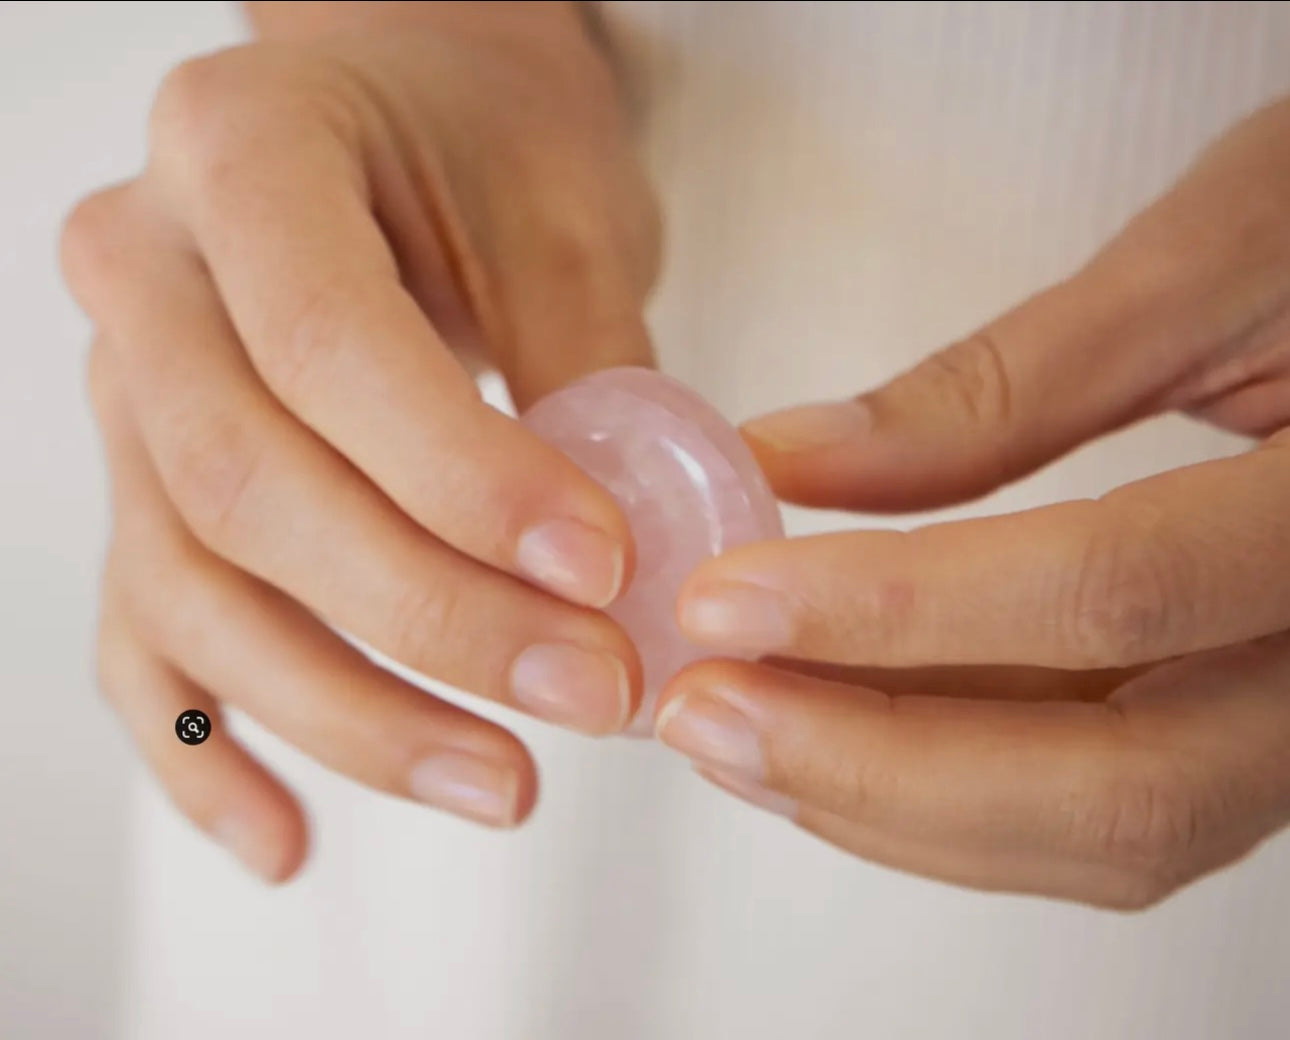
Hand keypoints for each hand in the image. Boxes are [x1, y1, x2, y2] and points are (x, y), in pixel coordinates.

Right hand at [62, 3, 658, 879]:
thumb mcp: (562, 210)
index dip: (463, 481)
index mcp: (239, 154)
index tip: (605, 571)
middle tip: (594, 695)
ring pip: (193, 590)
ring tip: (502, 786)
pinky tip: (290, 839)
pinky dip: (211, 752)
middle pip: (246, 489)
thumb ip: (593, 377)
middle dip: (431, 620)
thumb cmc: (486, 141)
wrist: (399, 112)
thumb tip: (636, 577)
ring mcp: (122, 393)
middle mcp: (144, 276)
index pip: (325, 346)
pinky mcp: (143, 491)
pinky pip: (145, 638)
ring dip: (351, 715)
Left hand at [657, 98, 1289, 908]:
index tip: (726, 598)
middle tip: (704, 714)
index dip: (895, 610)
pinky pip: (1104, 800)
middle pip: (1115, 788)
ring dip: (894, 800)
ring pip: (1104, 827)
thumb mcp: (1208, 266)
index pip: (1109, 593)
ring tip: (734, 729)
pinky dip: (950, 791)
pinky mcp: (1249, 725)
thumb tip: (790, 462)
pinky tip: (828, 734)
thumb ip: (1002, 384)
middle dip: (875, 770)